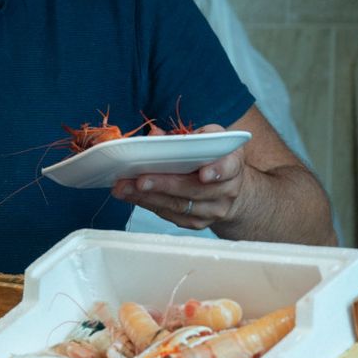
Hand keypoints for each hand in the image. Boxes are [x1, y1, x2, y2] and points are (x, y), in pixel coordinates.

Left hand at [111, 123, 246, 230]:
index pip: (228, 168)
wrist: (231, 190)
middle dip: (164, 184)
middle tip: (139, 180)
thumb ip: (187, 136)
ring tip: (124, 188)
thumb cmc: (215, 158)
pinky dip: (148, 204)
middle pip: (194, 190)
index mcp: (232, 164)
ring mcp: (212, 211)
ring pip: (178, 205)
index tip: (203, 174)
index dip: (217, 171)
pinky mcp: (197, 223)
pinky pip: (170, 215)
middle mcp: (226, 191)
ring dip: (148, 197)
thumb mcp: (209, 139)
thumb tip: (155, 135)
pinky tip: (131, 195)